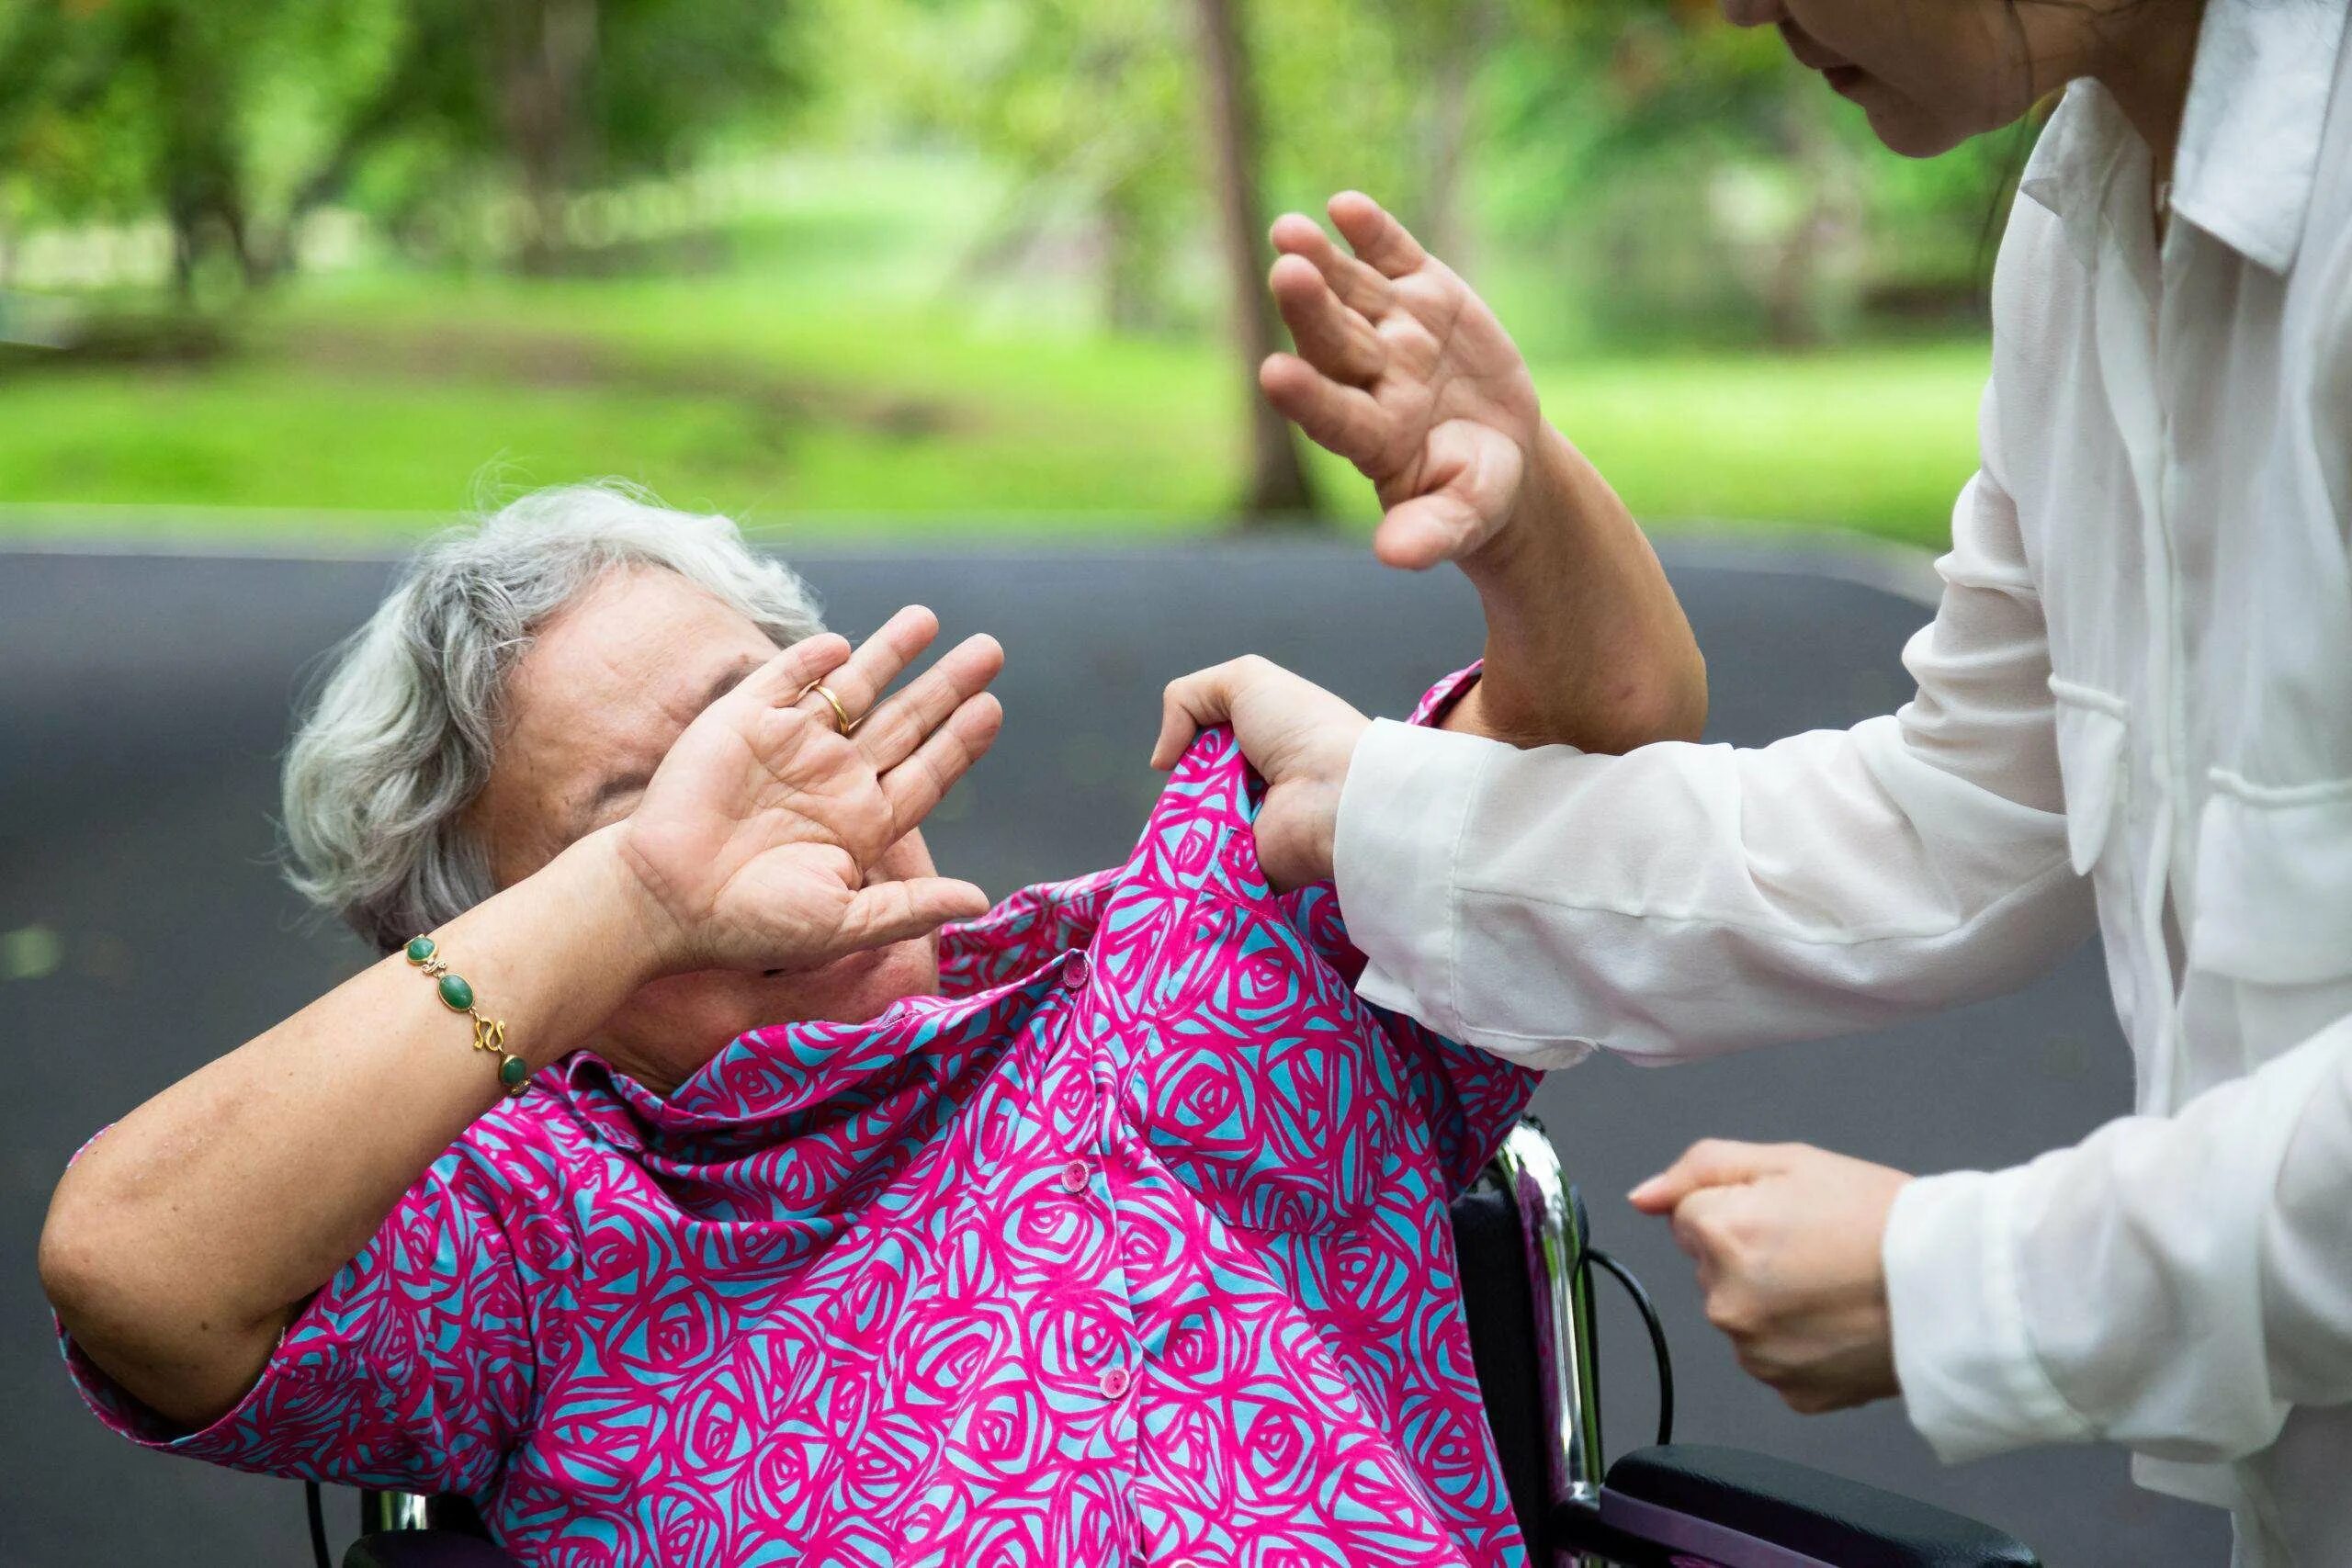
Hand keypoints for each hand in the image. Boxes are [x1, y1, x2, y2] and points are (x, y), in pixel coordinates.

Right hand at [614, 606, 1004, 974]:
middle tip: (991, 649)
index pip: (926, 772)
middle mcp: (832, 779)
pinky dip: (814, 658)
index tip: (993, 707)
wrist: (663, 900)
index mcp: (862, 823)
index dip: (960, 740)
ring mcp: (790, 746)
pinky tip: (844, 642)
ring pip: (855, 688)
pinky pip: (787, 678)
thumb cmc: (750, 924)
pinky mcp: (744, 721)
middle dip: (947, 685)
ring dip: (892, 652)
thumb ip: (910, 907)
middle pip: (905, 721)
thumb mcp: (842, 922)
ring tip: (930, 618)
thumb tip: (982, 901)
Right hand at [1151, 656, 1369, 891]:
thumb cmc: (1300, 729)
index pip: (1202, 750)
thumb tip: (1162, 760)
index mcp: (1259, 745)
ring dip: (1182, 821)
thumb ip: (1186, 698)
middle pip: (1190, 790)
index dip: (1188, 747)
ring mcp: (1248, 830)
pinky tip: (1190, 847)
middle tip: (1193, 783)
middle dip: (1183, 786)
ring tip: (1196, 813)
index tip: (1186, 750)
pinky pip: (1199, 866)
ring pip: (1189, 828)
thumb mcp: (1244, 680)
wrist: (1337, 793)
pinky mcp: (1244, 868)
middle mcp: (1253, 787)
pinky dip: (1187, 859)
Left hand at [1263, 192, 1544, 571]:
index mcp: (1374, 436)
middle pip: (1335, 341)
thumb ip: (1429, 533)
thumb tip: (1394, 556)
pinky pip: (1394, 258)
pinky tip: (1346, 206)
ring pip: (1351, 291)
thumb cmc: (1474, 495)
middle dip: (1310, 308)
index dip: (1306, 396)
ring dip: (1323, 260)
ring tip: (1290, 231)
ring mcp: (1395, 331)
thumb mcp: (1463, 518)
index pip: (1332, 415)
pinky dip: (1373, 233)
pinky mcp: (1424, 293)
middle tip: (1283, 274)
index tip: (1274, 375)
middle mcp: (1372, 378)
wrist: (1500, 453)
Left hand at [1630, 1140, 1911, 1414]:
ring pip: (1742, 1314)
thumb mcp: (1788, 1161)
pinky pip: (1777, 1358)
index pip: (1690, 1216)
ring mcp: (1759, 1355)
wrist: (1956, 1285)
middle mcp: (1727, 1304)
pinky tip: (1841, 1321)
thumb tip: (1642, 1196)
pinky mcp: (1793, 1393)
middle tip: (1818, 1245)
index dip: (1740, 1206)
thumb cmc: (1883, 1218)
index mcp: (1720, 1238)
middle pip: (1712, 1267)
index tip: (1789, 1212)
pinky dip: (1801, 1342)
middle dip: (1750, 1252)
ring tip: (1836, 1283)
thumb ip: (1701, 1169)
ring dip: (1772, 1300)